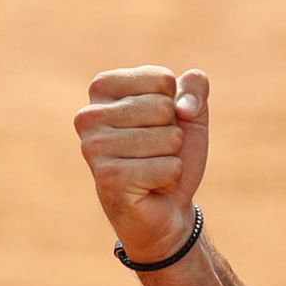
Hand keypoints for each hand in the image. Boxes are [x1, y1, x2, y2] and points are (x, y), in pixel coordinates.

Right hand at [75, 65, 209, 260]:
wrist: (166, 207)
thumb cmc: (170, 153)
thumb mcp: (191, 113)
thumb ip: (195, 88)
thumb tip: (183, 105)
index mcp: (103, 89)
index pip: (161, 78)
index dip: (175, 103)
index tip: (157, 123)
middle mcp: (89, 115)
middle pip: (164, 108)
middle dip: (173, 132)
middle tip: (155, 151)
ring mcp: (94, 147)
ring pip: (169, 138)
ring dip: (172, 157)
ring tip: (151, 167)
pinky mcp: (108, 177)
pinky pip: (168, 168)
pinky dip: (171, 178)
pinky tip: (151, 186)